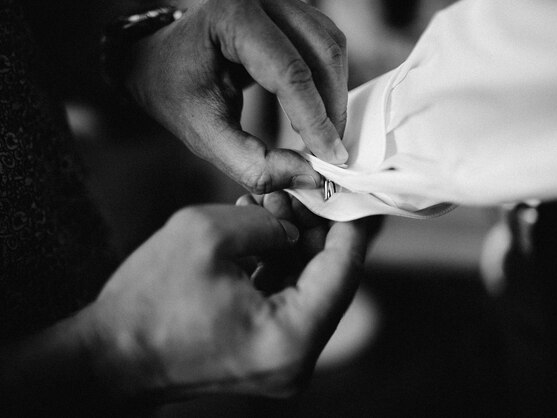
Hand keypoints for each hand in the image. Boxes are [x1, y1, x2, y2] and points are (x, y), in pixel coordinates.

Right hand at [82, 204, 365, 401]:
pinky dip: (278, 269)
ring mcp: (281, 363)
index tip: (347, 194)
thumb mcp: (207, 234)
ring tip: (269, 208)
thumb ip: (265, 223)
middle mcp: (296, 361)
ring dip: (294, 248)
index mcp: (290, 337)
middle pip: (328, 282)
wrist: (106, 359)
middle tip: (296, 196)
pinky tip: (259, 235)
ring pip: (307, 291)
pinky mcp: (264, 357)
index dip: (348, 226)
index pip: (343, 271)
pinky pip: (285, 305)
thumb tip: (293, 227)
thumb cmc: (147, 302)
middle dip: (314, 232)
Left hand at [126, 0, 348, 192]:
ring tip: (321, 133)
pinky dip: (329, 82)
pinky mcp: (290, 13)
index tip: (330, 158)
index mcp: (231, 18)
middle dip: (331, 108)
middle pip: (322, 53)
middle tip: (329, 151)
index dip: (315, 120)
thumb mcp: (205, 135)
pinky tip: (315, 110)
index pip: (290, 73)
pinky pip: (326, 44)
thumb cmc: (175, 91)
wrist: (161, 60)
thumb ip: (253, 164)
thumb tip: (309, 176)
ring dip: (335, 95)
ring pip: (331, 47)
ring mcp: (279, 2)